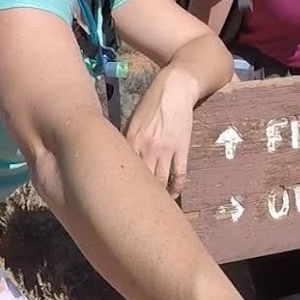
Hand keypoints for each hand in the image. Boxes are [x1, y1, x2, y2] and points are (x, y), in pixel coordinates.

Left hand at [123, 67, 197, 198]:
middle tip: (135, 211)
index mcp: (130, 140)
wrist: (175, 89)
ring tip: (155, 207)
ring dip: (158, 196)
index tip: (118, 199)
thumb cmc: (151, 104)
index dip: (120, 186)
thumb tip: (122, 160)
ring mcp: (165, 150)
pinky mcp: (182, 148)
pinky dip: (176, 187)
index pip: (122, 169)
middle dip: (137, 196)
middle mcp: (146, 148)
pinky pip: (179, 174)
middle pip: (140, 179)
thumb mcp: (133, 121)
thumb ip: (127, 141)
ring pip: (159, 181)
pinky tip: (174, 194)